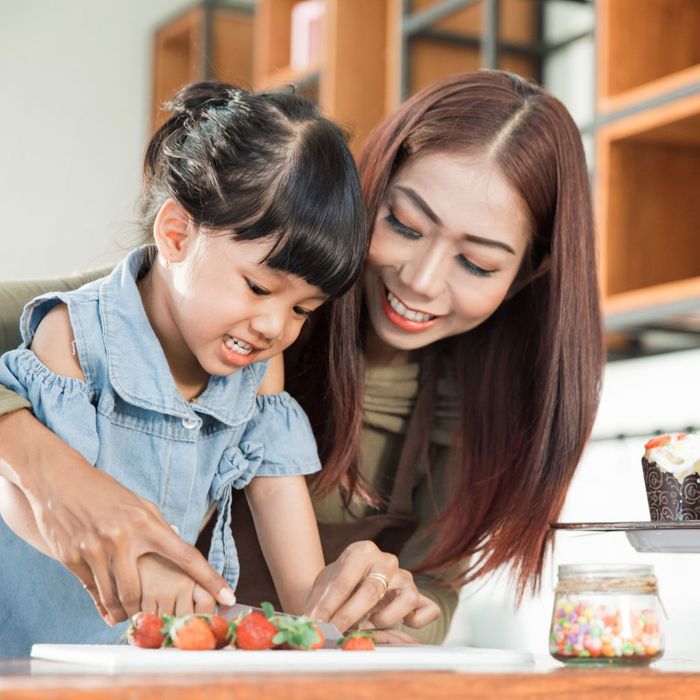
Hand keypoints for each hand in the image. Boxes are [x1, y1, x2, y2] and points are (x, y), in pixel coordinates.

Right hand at [3, 410, 233, 623]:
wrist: (59, 480)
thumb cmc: (104, 491)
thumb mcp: (138, 504)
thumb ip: (157, 528)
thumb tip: (177, 549)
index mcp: (146, 522)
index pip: (187, 556)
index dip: (210, 578)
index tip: (227, 596)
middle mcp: (122, 537)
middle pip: (139, 591)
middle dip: (145, 609)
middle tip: (152, 616)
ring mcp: (94, 549)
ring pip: (114, 598)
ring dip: (123, 612)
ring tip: (129, 616)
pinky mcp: (71, 558)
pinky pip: (92, 592)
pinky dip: (102, 605)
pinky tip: (109, 610)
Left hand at [304, 540, 439, 633]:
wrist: (350, 585)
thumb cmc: (337, 585)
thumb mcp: (322, 588)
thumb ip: (319, 604)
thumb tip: (312, 623)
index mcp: (362, 551)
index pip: (345, 579)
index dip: (329, 604)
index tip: (317, 623)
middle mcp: (386, 560)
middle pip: (372, 590)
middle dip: (349, 616)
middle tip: (333, 633)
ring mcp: (404, 577)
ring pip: (406, 598)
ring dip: (385, 618)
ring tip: (369, 623)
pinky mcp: (417, 596)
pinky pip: (428, 608)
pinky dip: (419, 619)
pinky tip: (404, 623)